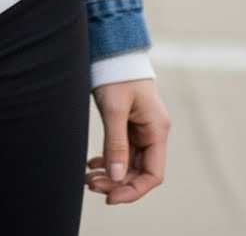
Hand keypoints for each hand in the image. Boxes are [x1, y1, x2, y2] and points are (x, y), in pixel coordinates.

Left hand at [86, 78, 169, 204]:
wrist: (112, 49)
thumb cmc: (117, 73)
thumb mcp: (114, 109)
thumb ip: (116, 144)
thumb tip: (116, 178)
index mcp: (157, 130)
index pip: (153, 174)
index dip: (133, 190)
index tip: (110, 197)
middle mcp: (152, 132)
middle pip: (139, 171)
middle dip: (116, 182)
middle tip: (91, 184)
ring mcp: (140, 129)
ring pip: (128, 163)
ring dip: (110, 173)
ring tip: (88, 177)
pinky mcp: (128, 124)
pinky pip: (122, 151)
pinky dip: (108, 160)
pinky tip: (93, 164)